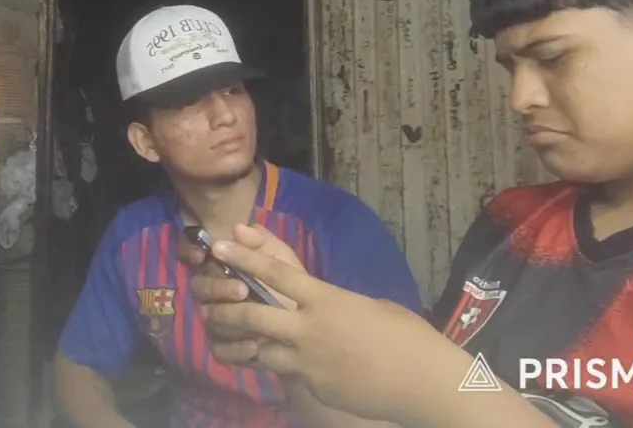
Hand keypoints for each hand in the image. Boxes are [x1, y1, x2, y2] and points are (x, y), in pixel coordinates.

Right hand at [179, 224, 301, 344]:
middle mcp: (212, 292)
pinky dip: (235, 348)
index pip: (191, 253)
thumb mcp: (282, 258)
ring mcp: (216, 320)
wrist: (310, 325)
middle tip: (242, 289)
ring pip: (208, 318)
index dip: (189, 251)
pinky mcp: (224, 347)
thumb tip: (237, 228)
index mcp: (221, 266)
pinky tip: (255, 345)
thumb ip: (261, 241)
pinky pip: (219, 349)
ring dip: (228, 317)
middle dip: (217, 287)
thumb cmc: (291, 285)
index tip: (202, 254)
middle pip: (198, 287)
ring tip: (255, 319)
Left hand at [199, 238, 472, 424]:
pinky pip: (288, 375)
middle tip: (208, 306)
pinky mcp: (315, 387)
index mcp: (328, 300)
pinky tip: (281, 364)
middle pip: (253, 316)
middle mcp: (311, 330)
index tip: (221, 244)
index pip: (277, 273)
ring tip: (228, 339)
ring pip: (260, 351)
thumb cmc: (408, 337)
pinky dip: (281, 367)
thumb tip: (321, 300)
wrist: (424, 383)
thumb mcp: (373, 306)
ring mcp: (310, 362)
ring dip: (243, 344)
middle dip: (226, 311)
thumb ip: (338, 300)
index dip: (245, 256)